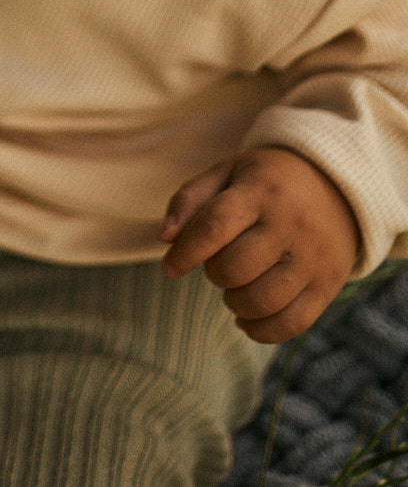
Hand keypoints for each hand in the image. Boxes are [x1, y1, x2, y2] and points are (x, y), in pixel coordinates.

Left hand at [160, 146, 359, 342]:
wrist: (337, 186)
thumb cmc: (267, 182)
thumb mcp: (227, 173)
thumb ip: (190, 200)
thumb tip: (165, 238)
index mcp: (260, 191)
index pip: (215, 226)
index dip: (186, 252)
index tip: (170, 268)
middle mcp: (290, 224)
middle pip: (236, 268)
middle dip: (214, 273)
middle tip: (219, 264)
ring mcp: (312, 258)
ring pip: (262, 301)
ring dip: (235, 303)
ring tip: (235, 288)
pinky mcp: (328, 286)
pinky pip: (291, 324)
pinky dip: (261, 330)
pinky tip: (248, 318)